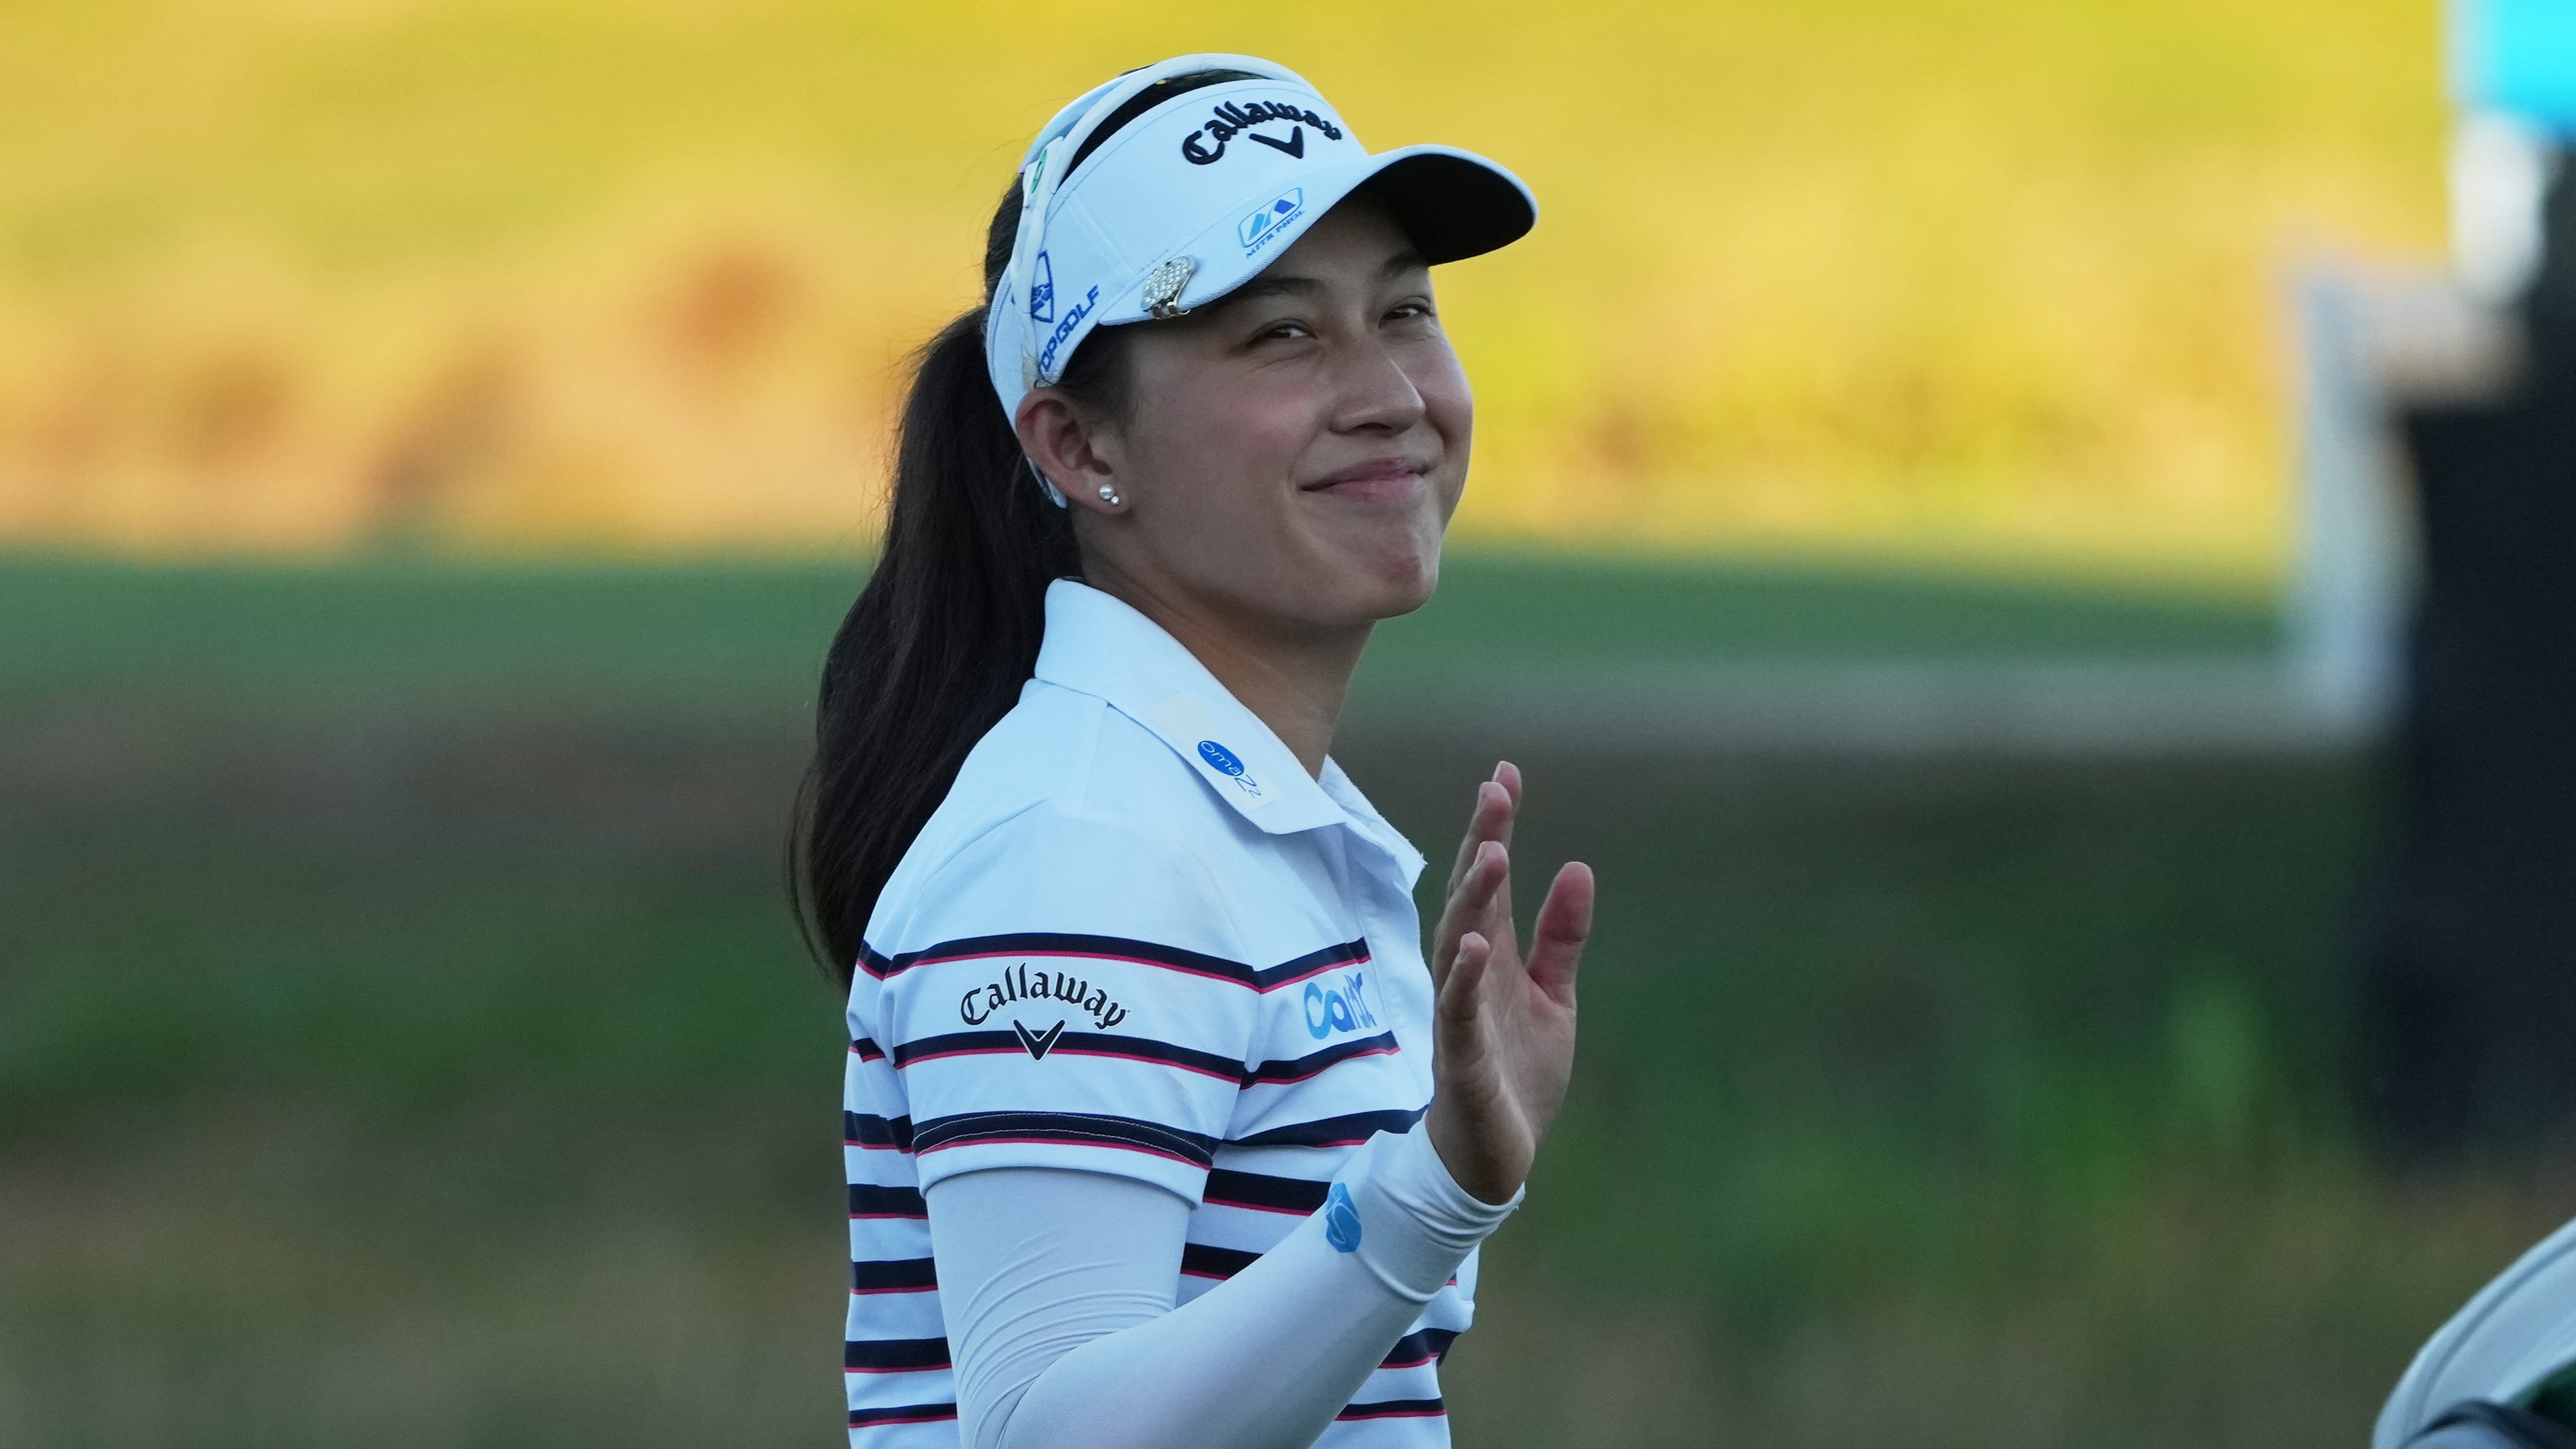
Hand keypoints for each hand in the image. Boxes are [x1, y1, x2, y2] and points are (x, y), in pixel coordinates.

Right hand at [1424, 761, 1593, 1204]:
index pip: (1489, 881)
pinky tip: (1473, 946)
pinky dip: (1462, 978)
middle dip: (1480, 844)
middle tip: (1495, 791)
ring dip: (1471, 899)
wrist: (1496, 1158)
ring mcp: (1459, 1014)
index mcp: (1492, 956)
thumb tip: (1577, 866)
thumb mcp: (1554, 997)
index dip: (1496, 828)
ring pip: (1457, 943)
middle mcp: (1468, 974)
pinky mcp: (1460, 1057)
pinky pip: (1455, 1011)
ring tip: (1491, 854)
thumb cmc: (1515, 1072)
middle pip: (1469, 898)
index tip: (1506, 773)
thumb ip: (1561, 937)